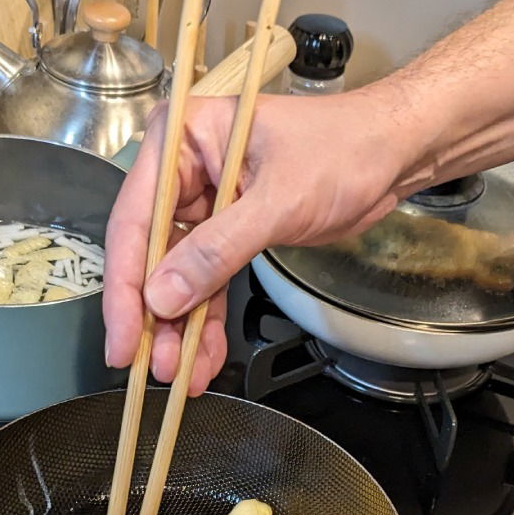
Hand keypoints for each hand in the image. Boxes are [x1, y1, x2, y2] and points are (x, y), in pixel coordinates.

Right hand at [102, 91, 405, 394]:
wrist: (390, 154)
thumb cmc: (343, 150)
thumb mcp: (277, 202)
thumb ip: (218, 250)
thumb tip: (163, 297)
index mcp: (181, 140)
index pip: (135, 221)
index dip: (126, 287)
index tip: (123, 340)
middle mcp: (182, 171)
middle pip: (148, 256)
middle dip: (154, 317)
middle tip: (156, 368)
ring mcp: (203, 204)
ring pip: (176, 278)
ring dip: (179, 329)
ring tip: (181, 374)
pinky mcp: (227, 232)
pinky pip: (207, 284)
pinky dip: (205, 322)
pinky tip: (202, 358)